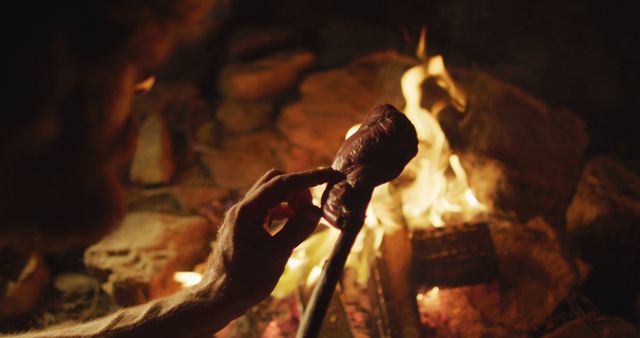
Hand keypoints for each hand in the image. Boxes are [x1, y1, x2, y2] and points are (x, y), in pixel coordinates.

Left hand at [202, 167, 342, 310]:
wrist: (218, 299)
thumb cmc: (245, 281)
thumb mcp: (276, 255)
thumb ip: (297, 229)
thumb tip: (316, 209)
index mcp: (247, 211)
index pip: (282, 183)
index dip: (309, 177)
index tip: (331, 174)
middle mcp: (242, 209)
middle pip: (275, 182)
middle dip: (299, 188)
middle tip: (316, 207)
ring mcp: (242, 217)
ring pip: (271, 195)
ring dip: (292, 201)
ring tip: (307, 219)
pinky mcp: (245, 227)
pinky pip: (268, 210)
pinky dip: (284, 212)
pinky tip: (294, 226)